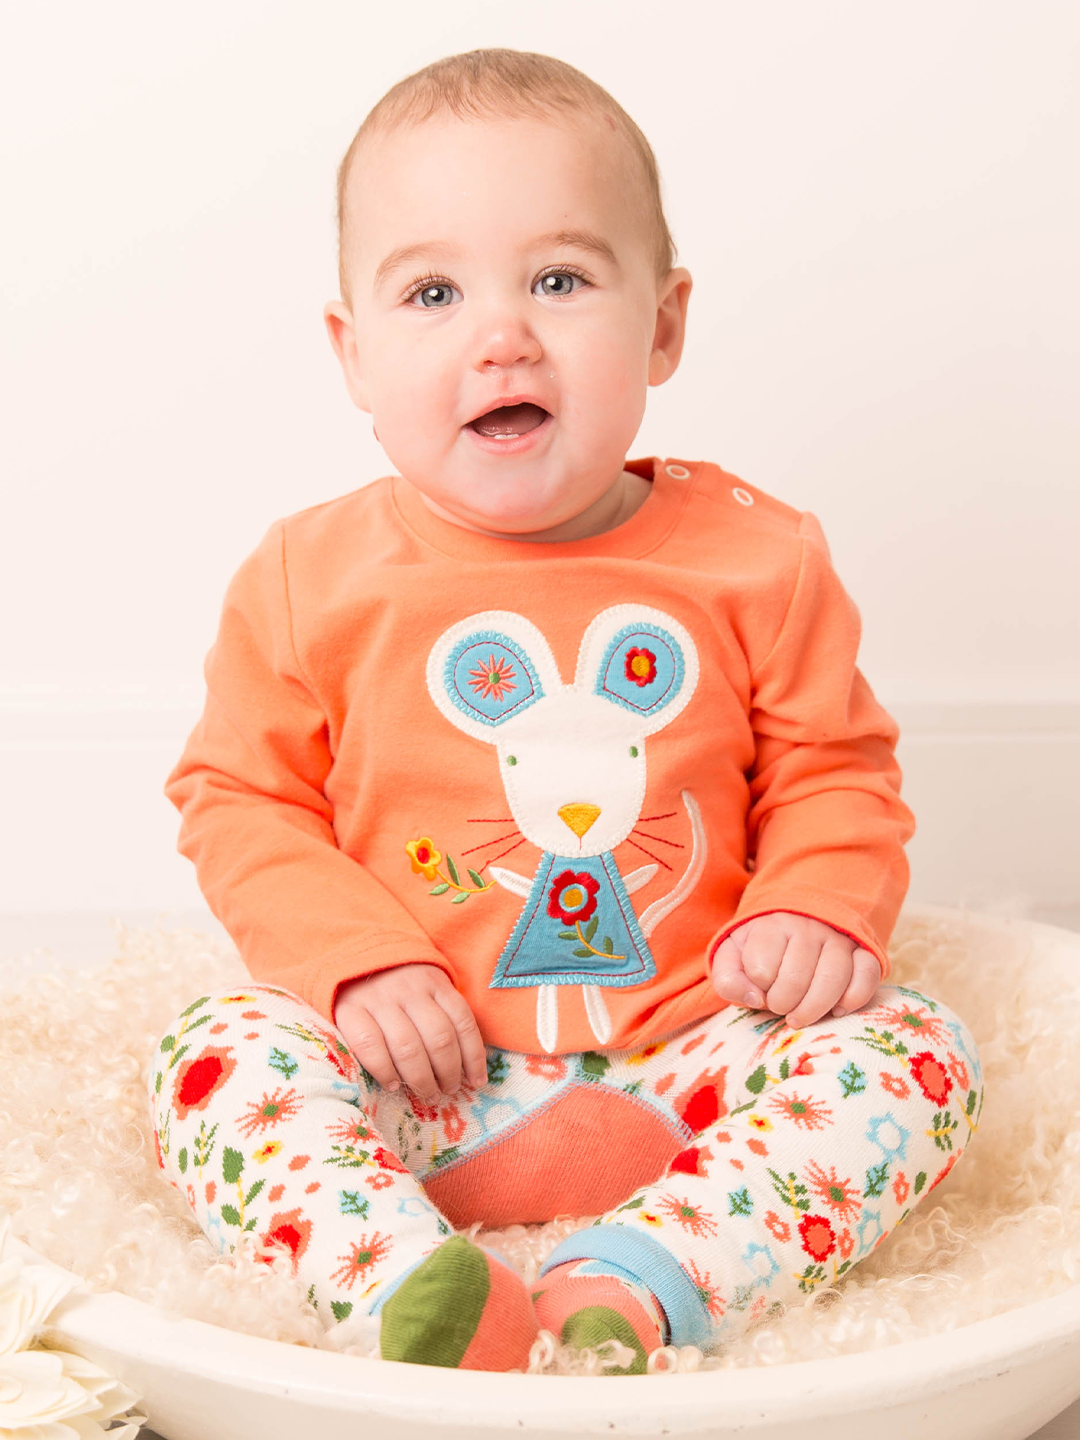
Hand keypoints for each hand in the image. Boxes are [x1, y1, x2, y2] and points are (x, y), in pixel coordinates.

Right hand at [334, 963, 487, 1102]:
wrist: (352, 961)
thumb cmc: (397, 986)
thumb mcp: (427, 989)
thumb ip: (445, 1016)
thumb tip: (468, 1067)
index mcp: (435, 983)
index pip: (463, 1022)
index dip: (474, 1057)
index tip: (476, 1082)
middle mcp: (410, 990)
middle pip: (438, 1038)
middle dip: (448, 1072)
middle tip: (447, 1091)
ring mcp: (379, 999)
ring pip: (408, 1046)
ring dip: (421, 1078)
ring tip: (426, 1094)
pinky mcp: (350, 1010)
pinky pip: (370, 1045)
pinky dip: (384, 1070)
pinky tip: (392, 1084)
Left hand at [710, 913, 880, 1028]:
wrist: (796, 925)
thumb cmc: (761, 949)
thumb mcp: (732, 958)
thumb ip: (728, 980)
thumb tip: (755, 999)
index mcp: (771, 925)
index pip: (761, 968)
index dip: (758, 988)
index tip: (760, 989)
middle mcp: (808, 927)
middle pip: (797, 977)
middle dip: (784, 1004)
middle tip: (780, 1008)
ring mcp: (838, 938)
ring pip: (833, 978)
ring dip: (814, 1008)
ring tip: (800, 1017)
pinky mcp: (864, 951)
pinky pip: (867, 975)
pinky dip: (853, 999)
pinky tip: (837, 1010)